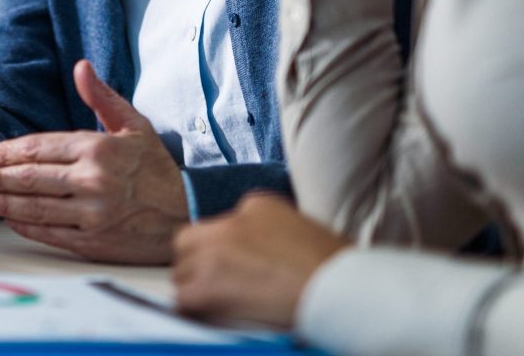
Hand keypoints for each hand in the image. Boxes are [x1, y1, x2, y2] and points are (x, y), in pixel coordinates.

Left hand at [0, 60, 188, 263]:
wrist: (188, 215)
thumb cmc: (157, 170)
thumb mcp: (134, 126)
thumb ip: (102, 98)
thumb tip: (81, 67)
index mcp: (98, 149)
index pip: (39, 148)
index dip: (8, 152)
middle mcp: (92, 181)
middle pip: (30, 178)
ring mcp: (91, 214)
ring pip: (34, 207)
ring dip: (3, 202)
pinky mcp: (93, 242)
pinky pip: (49, 232)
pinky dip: (25, 226)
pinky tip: (10, 219)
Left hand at [173, 192, 349, 327]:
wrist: (340, 288)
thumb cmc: (336, 269)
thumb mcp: (302, 229)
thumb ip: (271, 234)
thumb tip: (257, 257)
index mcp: (256, 205)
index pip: (220, 225)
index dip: (224, 251)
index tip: (237, 268)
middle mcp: (229, 222)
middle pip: (190, 242)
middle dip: (198, 263)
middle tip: (218, 287)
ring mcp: (215, 252)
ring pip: (182, 270)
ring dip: (196, 287)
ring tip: (223, 306)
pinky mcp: (207, 285)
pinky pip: (182, 299)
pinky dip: (193, 310)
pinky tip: (213, 317)